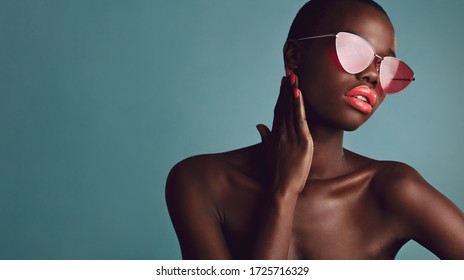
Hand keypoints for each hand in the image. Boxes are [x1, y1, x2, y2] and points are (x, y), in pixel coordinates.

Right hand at [256, 70, 312, 195]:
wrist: (281, 188)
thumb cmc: (276, 173)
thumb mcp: (270, 152)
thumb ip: (265, 137)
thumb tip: (259, 125)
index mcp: (276, 134)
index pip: (279, 110)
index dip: (281, 95)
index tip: (284, 81)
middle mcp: (282, 132)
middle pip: (284, 106)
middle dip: (287, 88)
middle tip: (289, 71)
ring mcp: (291, 136)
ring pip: (291, 110)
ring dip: (292, 92)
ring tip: (294, 77)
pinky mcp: (302, 142)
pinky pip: (300, 120)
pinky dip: (299, 106)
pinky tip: (299, 94)